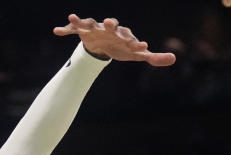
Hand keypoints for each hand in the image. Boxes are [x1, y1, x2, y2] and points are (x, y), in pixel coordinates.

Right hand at [54, 14, 175, 66]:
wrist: (102, 46)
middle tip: (110, 23)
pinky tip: (56, 30)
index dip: (134, 41)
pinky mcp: (83, 31)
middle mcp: (109, 28)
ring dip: (82, 21)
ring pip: (89, 22)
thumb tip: (174, 59)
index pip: (129, 36)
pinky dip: (66, 28)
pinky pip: (73, 29)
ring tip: (73, 18)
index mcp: (122, 33)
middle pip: (111, 24)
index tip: (141, 46)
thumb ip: (153, 57)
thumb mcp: (136, 54)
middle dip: (110, 24)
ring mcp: (95, 28)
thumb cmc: (120, 48)